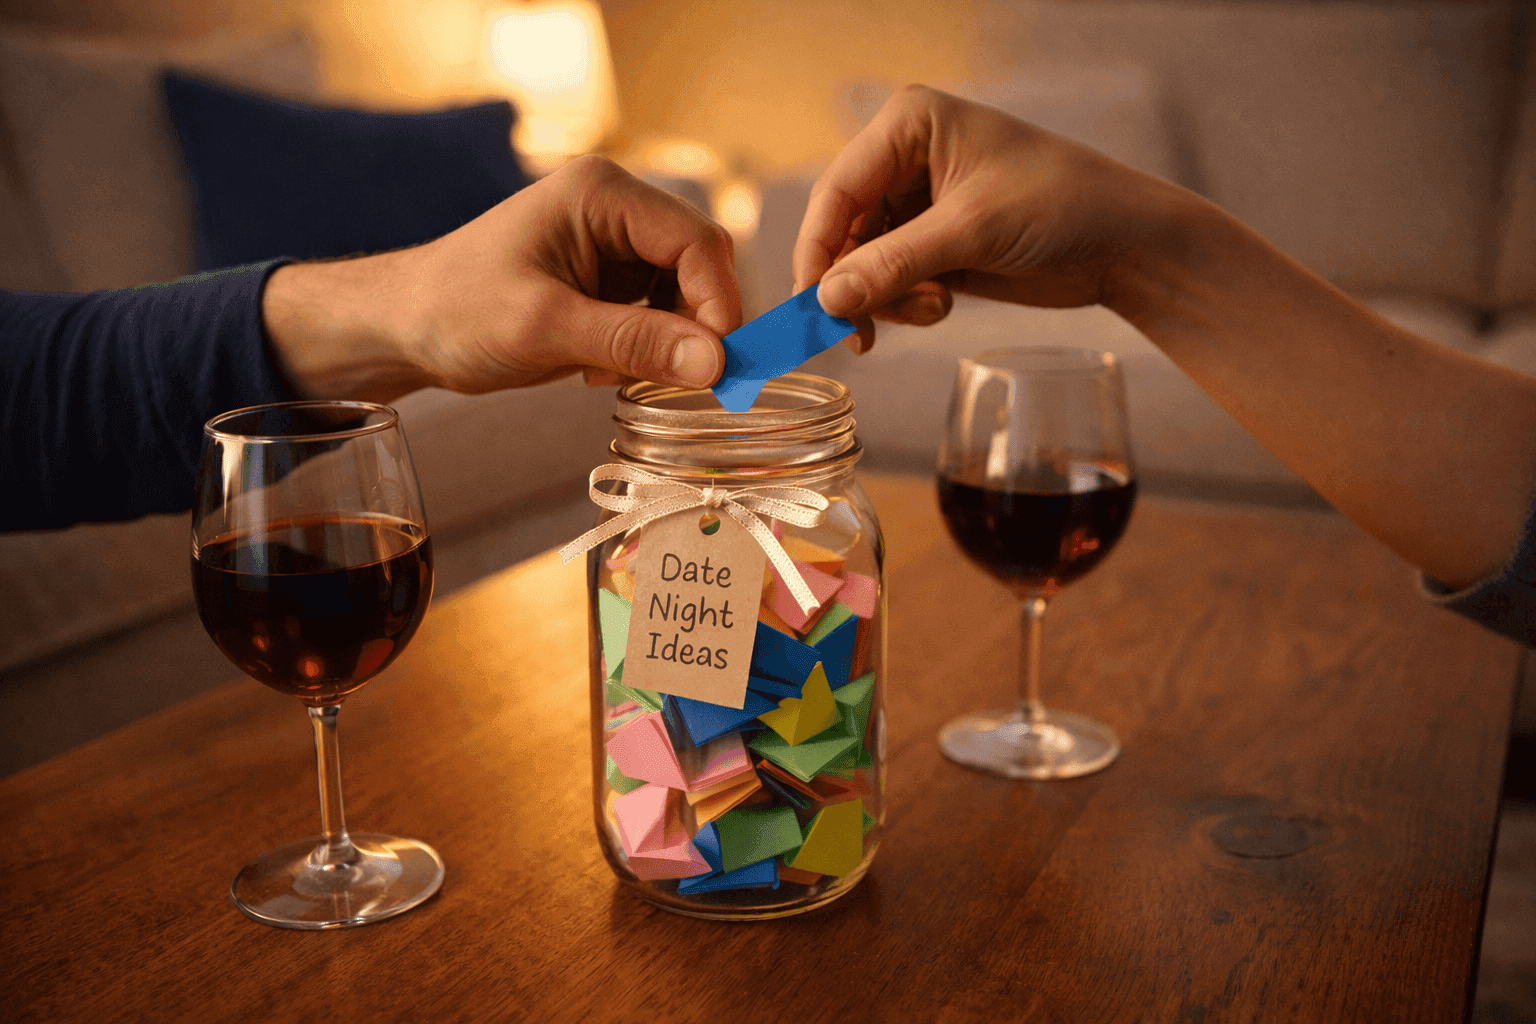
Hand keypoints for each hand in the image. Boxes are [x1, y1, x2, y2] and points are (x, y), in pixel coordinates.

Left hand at [263, 155, 740, 399]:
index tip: (721, 365)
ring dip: (670, 342)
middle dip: (697, 325)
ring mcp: (612, 244)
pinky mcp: (605, 280)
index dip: (719, 304)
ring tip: (614, 374)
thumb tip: (716, 363)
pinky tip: (599, 370)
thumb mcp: (545, 328)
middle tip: (685, 380)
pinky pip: (657, 314)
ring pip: (685, 294)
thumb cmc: (454, 311)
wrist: (401, 327)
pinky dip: (646, 349)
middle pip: (700, 265)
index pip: (697, 242)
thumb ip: (633, 342)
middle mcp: (616, 209)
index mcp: (602, 193)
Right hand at [792, 85, 1176, 350]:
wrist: (1125, 243)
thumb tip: (823, 300)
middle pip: (842, 232)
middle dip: (855, 284)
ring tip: (935, 308)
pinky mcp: (934, 241)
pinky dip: (906, 303)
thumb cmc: (1062, 205)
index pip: (836, 191)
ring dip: (887, 298)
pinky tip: (944, 304)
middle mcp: (905, 157)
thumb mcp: (971, 232)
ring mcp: (918, 202)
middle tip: (858, 337)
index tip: (811, 308)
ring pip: (861, 263)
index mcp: (909, 124)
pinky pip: (890, 280)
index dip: (817, 253)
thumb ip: (892, 265)